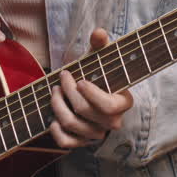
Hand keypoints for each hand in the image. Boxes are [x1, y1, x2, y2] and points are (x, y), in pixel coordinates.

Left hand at [49, 28, 133, 148]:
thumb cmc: (98, 74)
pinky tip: (53, 117)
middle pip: (84, 111)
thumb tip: (98, 33)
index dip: (92, 94)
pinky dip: (55, 130)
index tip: (80, 80)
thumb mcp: (101, 58)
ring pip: (72, 124)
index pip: (110, 106)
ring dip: (57, 105)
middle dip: (68, 91)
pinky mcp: (82, 143)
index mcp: (123, 102)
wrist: (93, 94)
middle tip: (62, 77)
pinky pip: (66, 142)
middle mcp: (112, 122)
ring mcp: (97, 134)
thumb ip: (101, 44)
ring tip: (55, 91)